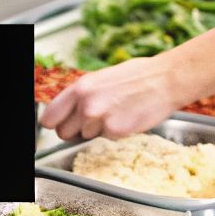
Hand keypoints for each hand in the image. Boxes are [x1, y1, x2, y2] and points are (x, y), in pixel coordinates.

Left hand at [39, 56, 182, 141]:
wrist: (165, 80)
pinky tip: (127, 118)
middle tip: (93, 121)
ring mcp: (100, 118)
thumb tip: (68, 110)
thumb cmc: (137, 76)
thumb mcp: (101, 79)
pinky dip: (115, 133)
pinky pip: (107, 139)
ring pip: (87, 137)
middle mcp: (86, 104)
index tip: (61, 124)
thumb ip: (82, 95)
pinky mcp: (116, 131)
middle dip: (76, 130)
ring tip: (117, 113)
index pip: (49, 118)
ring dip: (99, 130)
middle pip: (64, 133)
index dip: (55, 123)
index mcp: (80, 88)